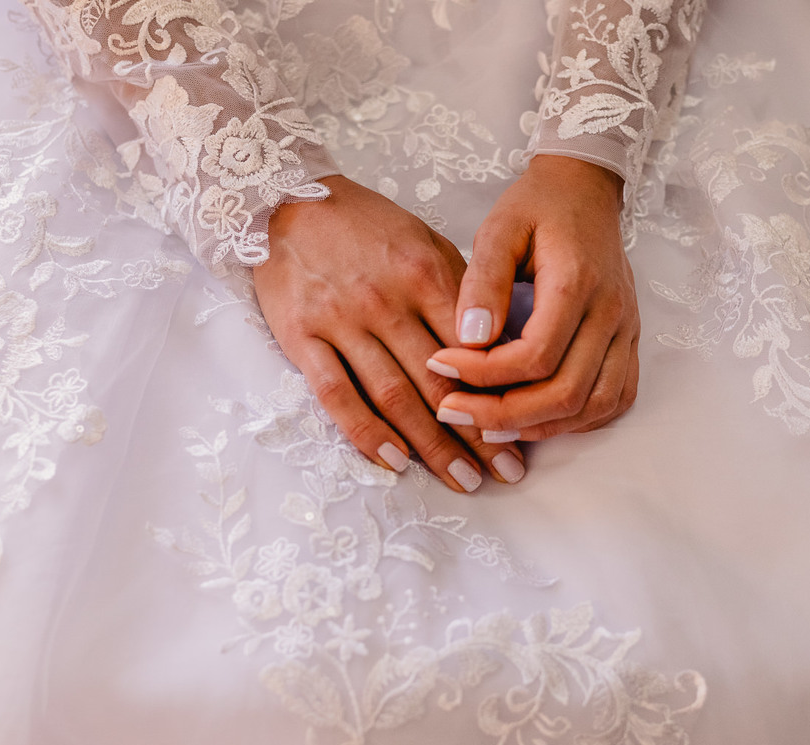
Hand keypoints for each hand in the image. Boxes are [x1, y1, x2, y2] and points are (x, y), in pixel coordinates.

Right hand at [253, 175, 526, 490]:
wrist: (284, 200)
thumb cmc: (364, 225)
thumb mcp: (423, 240)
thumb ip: (459, 291)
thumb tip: (499, 347)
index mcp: (423, 273)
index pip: (471, 348)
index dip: (502, 396)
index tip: (525, 431)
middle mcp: (385, 300)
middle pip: (439, 382)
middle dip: (476, 433)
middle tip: (504, 472)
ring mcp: (341, 321)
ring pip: (393, 396)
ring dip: (431, 445)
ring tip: (463, 480)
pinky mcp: (301, 337)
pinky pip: (337, 394)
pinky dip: (366, 432)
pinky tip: (394, 461)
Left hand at [427, 155, 640, 441]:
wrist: (586, 188)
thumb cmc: (538, 206)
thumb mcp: (499, 227)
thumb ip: (482, 281)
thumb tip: (469, 339)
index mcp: (577, 282)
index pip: (535, 356)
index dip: (483, 374)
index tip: (439, 365)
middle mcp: (611, 314)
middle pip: (565, 394)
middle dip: (504, 415)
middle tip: (452, 411)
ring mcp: (626, 332)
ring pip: (592, 408)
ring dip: (538, 426)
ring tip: (486, 424)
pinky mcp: (629, 342)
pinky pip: (612, 401)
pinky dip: (573, 421)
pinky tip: (532, 417)